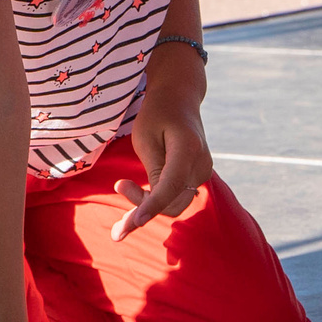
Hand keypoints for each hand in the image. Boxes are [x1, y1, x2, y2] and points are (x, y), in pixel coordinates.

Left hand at [115, 47, 209, 239]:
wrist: (179, 98)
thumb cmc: (157, 114)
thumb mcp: (145, 137)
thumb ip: (152, 170)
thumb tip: (153, 204)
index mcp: (188, 148)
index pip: (170, 186)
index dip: (151, 206)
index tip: (133, 223)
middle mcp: (201, 164)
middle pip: (172, 202)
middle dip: (143, 206)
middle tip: (118, 185)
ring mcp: (203, 171)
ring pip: (174, 203)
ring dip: (148, 203)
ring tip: (123, 185)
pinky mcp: (198, 176)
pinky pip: (177, 196)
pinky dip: (156, 199)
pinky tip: (136, 190)